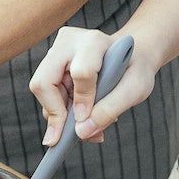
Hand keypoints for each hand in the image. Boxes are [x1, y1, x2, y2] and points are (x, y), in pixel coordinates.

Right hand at [30, 26, 158, 144]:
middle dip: (56, 113)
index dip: (82, 101)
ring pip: (43, 92)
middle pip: (44, 82)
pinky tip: (83, 116)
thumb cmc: (135, 70)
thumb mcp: (134, 90)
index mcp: (94, 42)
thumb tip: (80, 132)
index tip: (86, 122)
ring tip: (88, 124)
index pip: (80, 73)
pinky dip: (63, 112)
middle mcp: (68, 42)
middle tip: (68, 137)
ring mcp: (56, 52)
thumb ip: (109, 109)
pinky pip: (47, 95)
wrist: (132, 57)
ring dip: (62, 115)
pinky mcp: (51, 65)